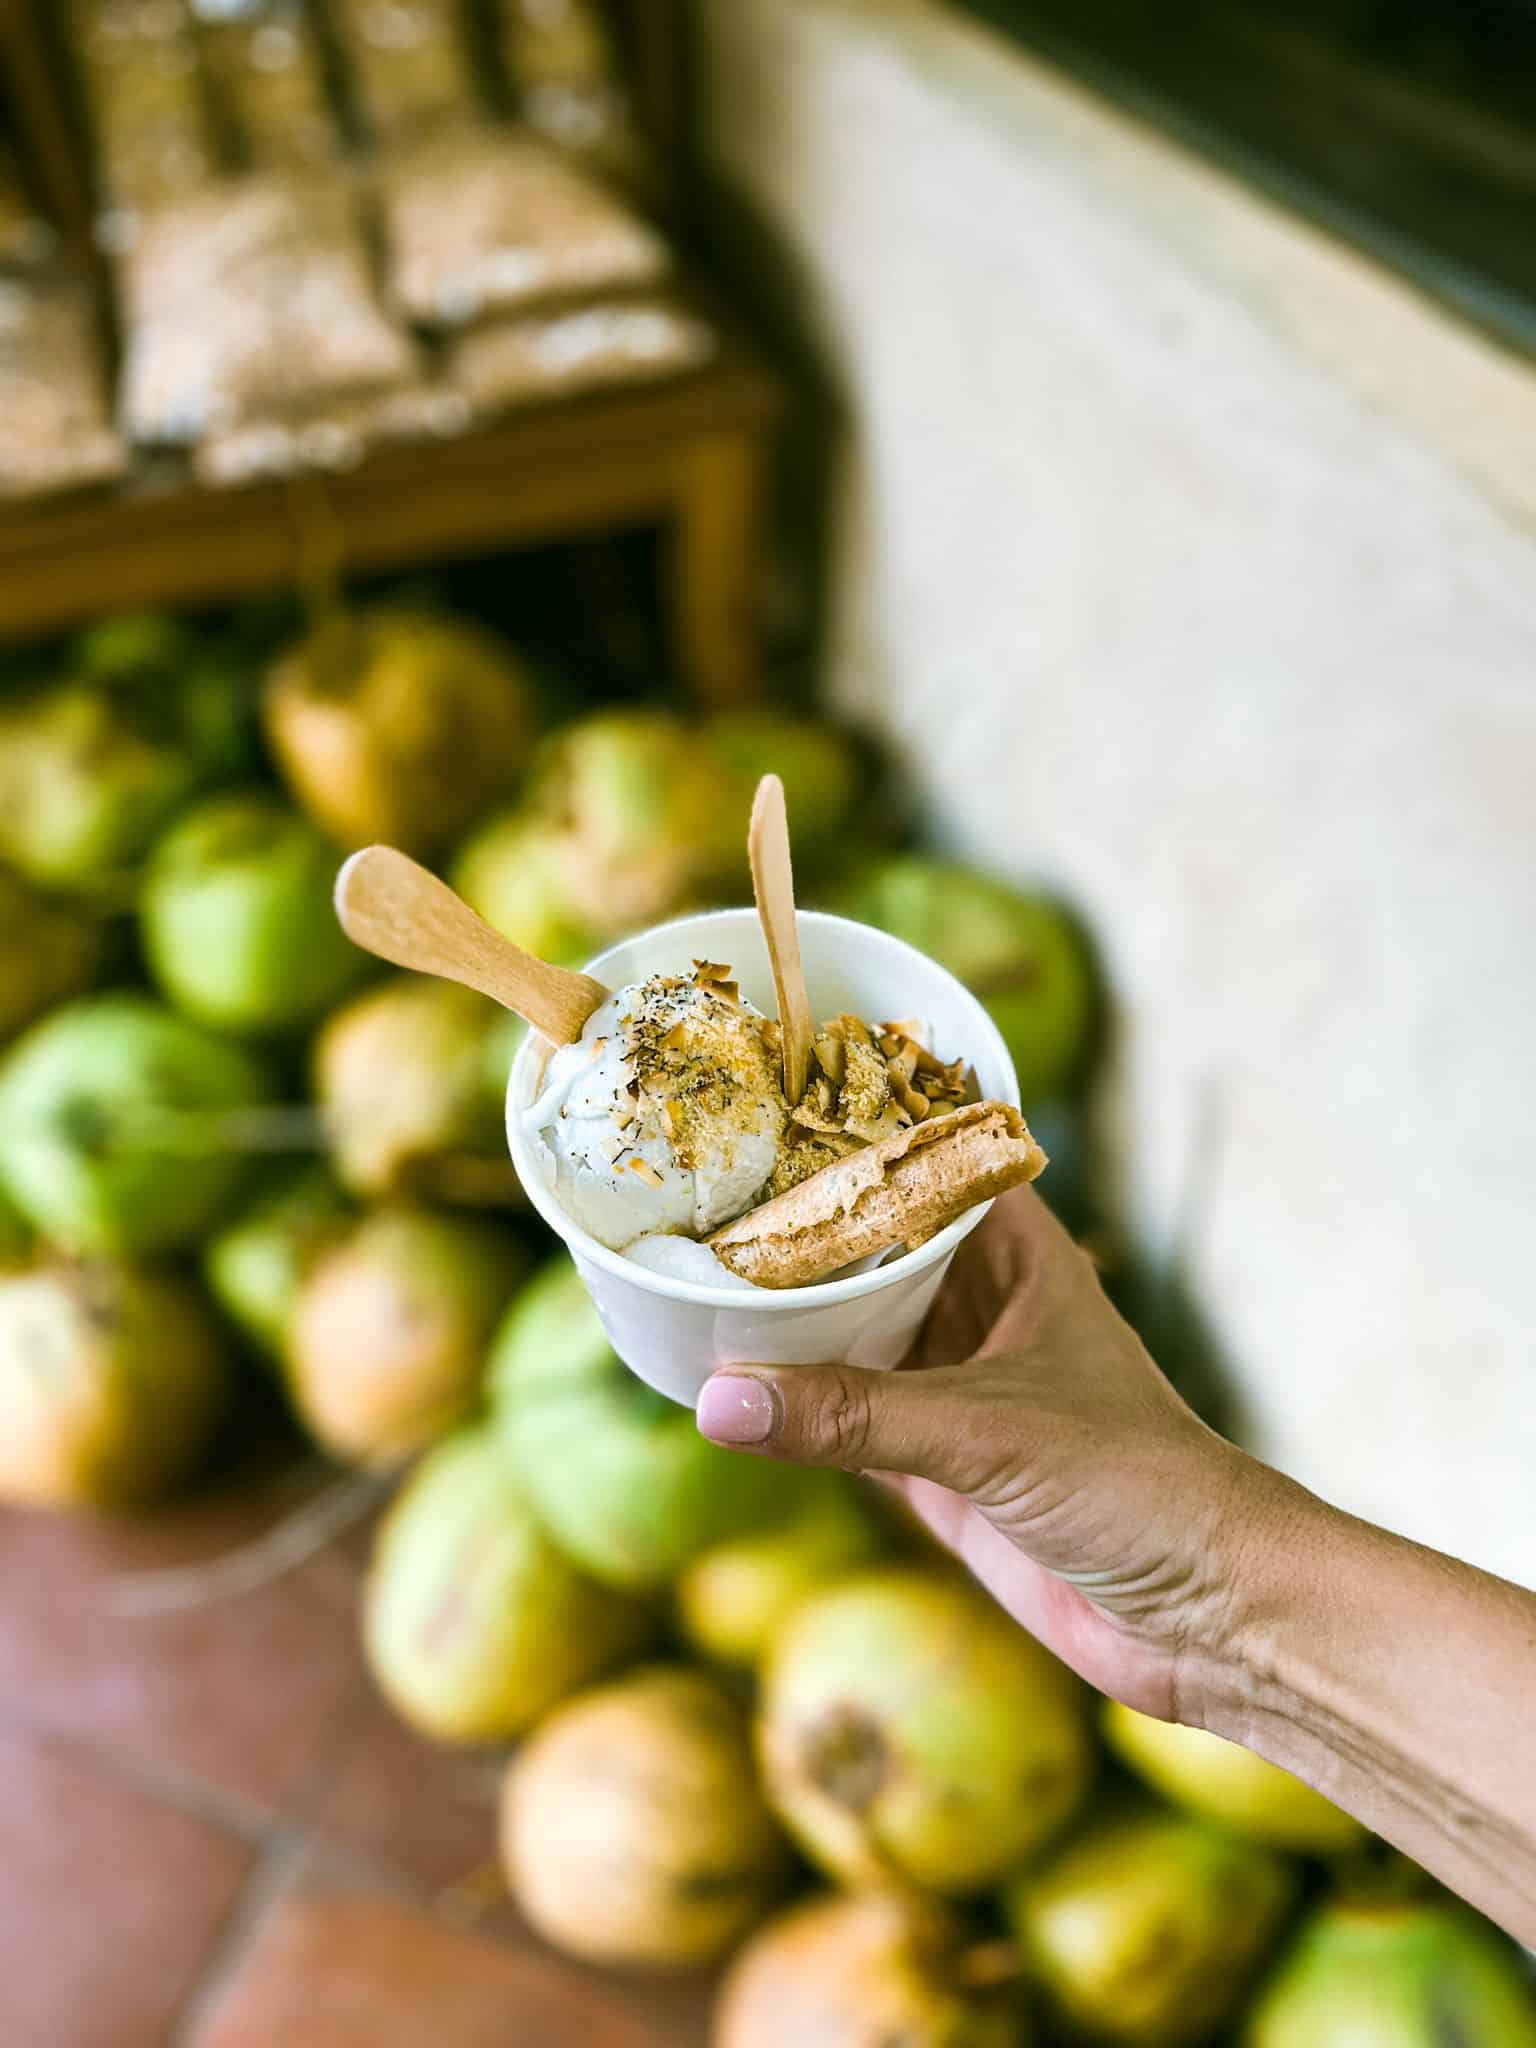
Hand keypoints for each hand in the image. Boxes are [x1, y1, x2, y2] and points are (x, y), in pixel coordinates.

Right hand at [696, 1187, 1290, 1723]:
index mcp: (1017, 1254)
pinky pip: (843, 1420)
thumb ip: (854, 1416)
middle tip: (687, 1195)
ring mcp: (955, 1384)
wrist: (1207, 1616)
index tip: (757, 1102)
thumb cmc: (1140, 1484)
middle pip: (868, 1248)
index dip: (847, 1130)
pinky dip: (789, 1408)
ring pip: (848, 1333)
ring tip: (681, 1280)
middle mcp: (981, 1306)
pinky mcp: (936, 1464)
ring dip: (782, 1321)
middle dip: (791, 1230)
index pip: (921, 1162)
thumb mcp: (989, 1433)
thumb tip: (720, 1400)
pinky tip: (719, 1390)